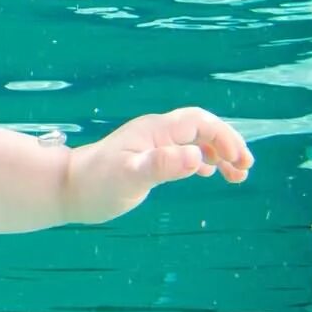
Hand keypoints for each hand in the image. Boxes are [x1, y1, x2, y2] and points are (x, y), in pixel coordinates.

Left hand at [61, 106, 253, 224]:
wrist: (66, 189)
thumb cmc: (95, 185)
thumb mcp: (129, 178)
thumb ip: (161, 166)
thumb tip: (196, 158)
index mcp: (154, 131)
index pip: (199, 122)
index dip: (224, 136)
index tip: (239, 160)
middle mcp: (155, 133)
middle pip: (202, 128)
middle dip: (228, 144)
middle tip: (245, 169)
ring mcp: (152, 145)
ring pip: (196, 141)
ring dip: (219, 154)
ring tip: (237, 176)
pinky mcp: (148, 158)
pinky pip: (184, 151)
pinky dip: (203, 160)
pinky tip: (211, 173)